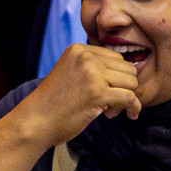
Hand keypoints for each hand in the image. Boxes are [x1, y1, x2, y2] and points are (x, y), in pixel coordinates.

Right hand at [26, 43, 141, 143]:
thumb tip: (132, 71)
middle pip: (128, 68)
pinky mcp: (97, 93)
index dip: (116, 76)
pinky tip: (131, 115)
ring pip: (131, 82)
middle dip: (124, 86)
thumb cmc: (54, 101)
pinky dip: (135, 108)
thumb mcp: (71, 72)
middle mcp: (85, 57)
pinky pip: (130, 98)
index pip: (116, 57)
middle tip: (111, 103)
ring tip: (112, 110)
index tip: (107, 91)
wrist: (35, 120)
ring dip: (127, 98)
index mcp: (78, 49)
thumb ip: (94, 66)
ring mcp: (91, 74)